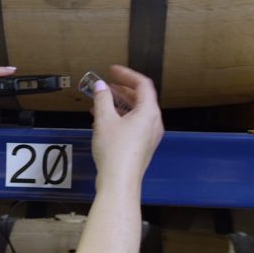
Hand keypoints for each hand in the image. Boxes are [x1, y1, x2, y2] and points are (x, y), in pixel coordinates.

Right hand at [90, 65, 163, 189]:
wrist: (119, 181)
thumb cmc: (114, 150)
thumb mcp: (104, 120)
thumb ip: (102, 99)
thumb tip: (99, 86)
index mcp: (149, 112)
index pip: (142, 84)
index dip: (126, 74)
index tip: (111, 70)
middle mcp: (153, 122)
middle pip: (141, 98)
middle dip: (122, 89)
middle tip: (106, 84)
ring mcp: (149, 136)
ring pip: (136, 112)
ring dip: (119, 103)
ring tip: (100, 100)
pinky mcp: (141, 146)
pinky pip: (133, 124)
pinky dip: (120, 117)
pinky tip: (103, 119)